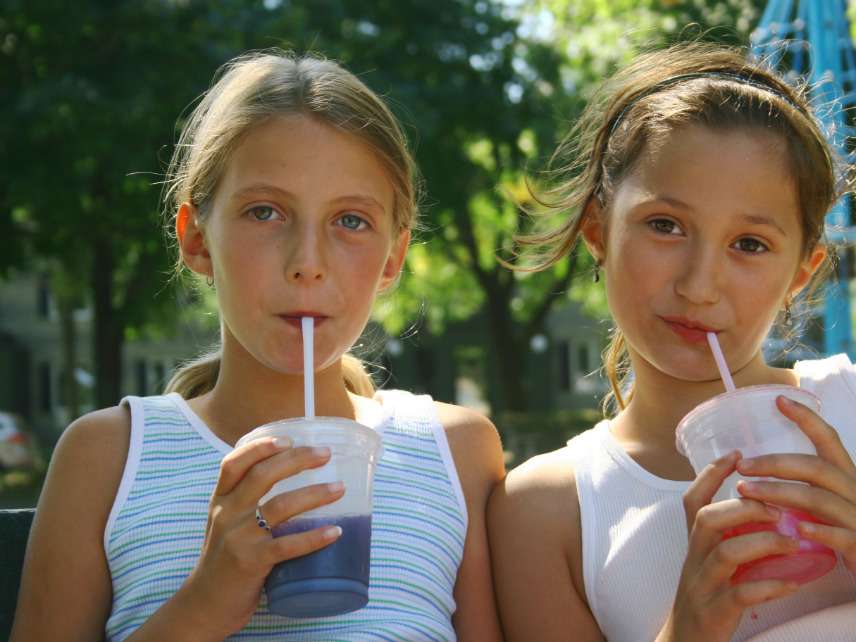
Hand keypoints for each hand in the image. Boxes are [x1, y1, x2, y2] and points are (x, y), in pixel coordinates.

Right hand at [177, 438, 344, 638]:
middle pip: (262, 476)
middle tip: (325, 455)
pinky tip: (335, 532)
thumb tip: (292, 476)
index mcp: (221, 501)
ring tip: (339, 489)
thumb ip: (247, 501)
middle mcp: (227, 514)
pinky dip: (314, 537)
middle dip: (297, 460)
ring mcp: (238, 538)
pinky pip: (287, 545)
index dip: (259, 446)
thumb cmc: (223, 558)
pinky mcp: (251, 562)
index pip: (233, 463)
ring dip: (315, 495)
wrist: (204, 604)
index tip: (288, 438)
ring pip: (280, 506)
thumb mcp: (226, 523)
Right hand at [657, 451, 801, 641]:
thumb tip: (765, 511)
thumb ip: (728, 536)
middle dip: (743, 507)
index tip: (737, 454)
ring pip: (725, 553)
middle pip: (707, 519)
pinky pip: (741, 594)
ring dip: (763, 542)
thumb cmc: (706, 597)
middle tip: (777, 507)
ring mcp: (702, 586)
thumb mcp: (709, 561)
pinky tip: (792, 582)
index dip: (711, 474)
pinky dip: (769, 585)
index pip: (693, 500)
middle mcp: (693, 559)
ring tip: (793, 542)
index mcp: (694, 544)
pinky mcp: (714, 612)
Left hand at [735, 396, 855, 573]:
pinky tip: (797, 528)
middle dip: (774, 463)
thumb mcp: (822, 501)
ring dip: (779, 493)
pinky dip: (820, 530)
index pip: (829, 439)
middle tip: (741, 466)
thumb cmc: (841, 530)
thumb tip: (756, 466)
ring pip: (818, 498)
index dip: (807, 418)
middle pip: (815, 467)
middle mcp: (854, 490)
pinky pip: (841, 535)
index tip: (779, 400)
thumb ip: (802, 484)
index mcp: (845, 476)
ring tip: (745, 492)